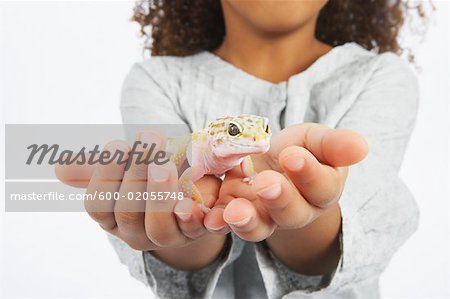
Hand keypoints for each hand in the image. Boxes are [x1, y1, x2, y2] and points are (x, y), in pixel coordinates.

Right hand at [56, 129, 225, 269]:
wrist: (193, 188)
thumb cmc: (150, 175)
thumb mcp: (124, 168)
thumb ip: (97, 167)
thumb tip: (60, 168)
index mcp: (112, 216)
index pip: (98, 205)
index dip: (105, 176)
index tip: (118, 145)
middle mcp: (135, 232)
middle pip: (127, 213)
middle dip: (135, 175)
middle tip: (148, 142)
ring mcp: (167, 236)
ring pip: (158, 227)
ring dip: (159, 193)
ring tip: (165, 163)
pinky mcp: (195, 234)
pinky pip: (191, 232)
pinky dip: (189, 218)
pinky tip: (188, 202)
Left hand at [204, 123, 367, 241]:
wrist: (271, 161)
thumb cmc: (300, 149)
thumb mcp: (316, 140)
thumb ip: (334, 144)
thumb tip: (362, 146)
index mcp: (321, 188)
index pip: (321, 186)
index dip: (308, 173)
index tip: (292, 155)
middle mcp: (297, 210)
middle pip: (291, 212)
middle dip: (278, 198)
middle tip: (264, 183)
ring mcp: (266, 216)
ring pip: (260, 226)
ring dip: (246, 219)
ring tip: (233, 211)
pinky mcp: (238, 214)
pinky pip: (229, 222)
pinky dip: (217, 219)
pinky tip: (206, 214)